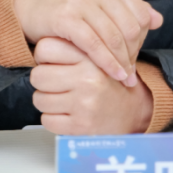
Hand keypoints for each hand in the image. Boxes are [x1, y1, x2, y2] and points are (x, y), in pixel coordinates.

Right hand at [13, 0, 162, 86]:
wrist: (27, 8)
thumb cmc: (66, 8)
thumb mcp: (100, 2)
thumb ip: (128, 9)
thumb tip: (158, 20)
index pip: (140, 14)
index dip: (142, 39)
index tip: (136, 55)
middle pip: (129, 27)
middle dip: (132, 54)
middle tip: (129, 71)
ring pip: (114, 38)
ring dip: (122, 62)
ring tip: (124, 78)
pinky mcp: (67, 17)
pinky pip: (94, 45)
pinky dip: (107, 63)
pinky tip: (112, 74)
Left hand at [31, 38, 153, 134]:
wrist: (134, 111)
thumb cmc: (109, 83)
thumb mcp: (97, 56)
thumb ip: (73, 47)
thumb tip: (40, 47)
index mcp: (91, 57)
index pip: (45, 48)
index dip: (44, 57)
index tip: (52, 62)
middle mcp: (88, 79)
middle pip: (38, 76)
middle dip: (43, 81)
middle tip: (55, 83)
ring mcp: (84, 104)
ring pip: (39, 99)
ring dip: (47, 101)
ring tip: (63, 99)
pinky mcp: (80, 126)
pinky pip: (46, 120)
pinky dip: (52, 119)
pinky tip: (66, 114)